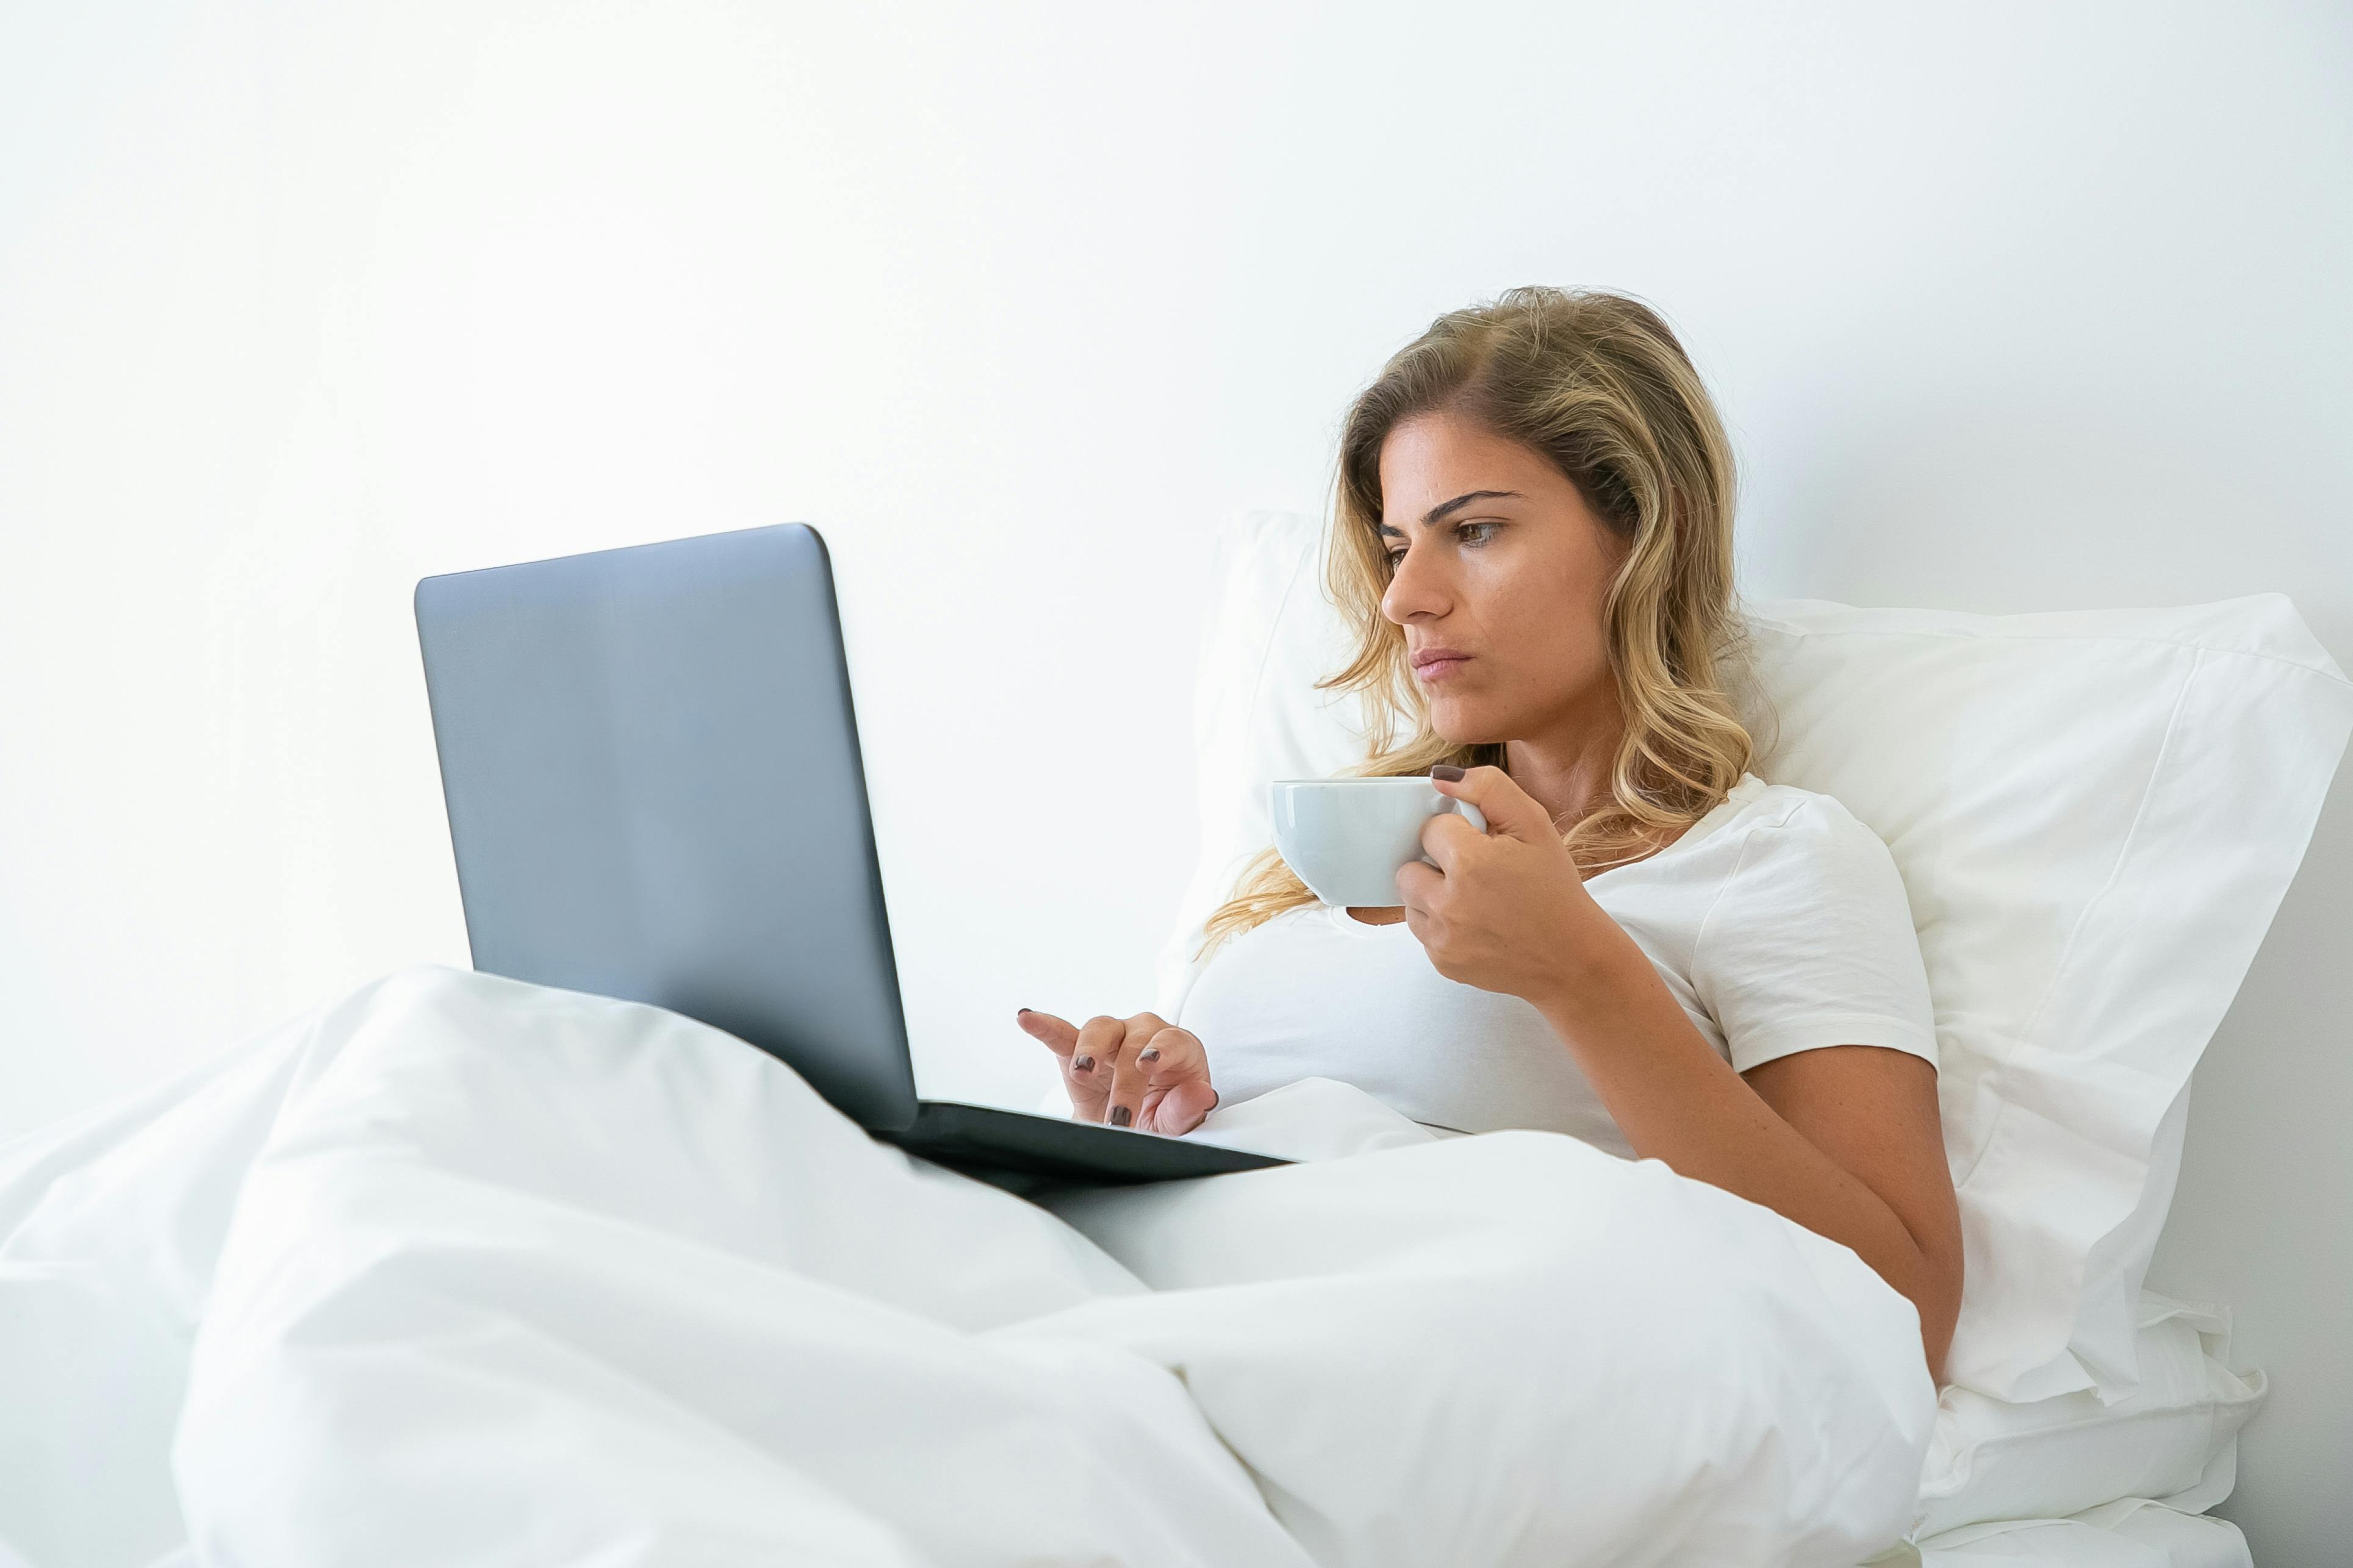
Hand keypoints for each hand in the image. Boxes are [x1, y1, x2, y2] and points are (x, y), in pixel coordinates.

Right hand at [1015, 1008, 1218, 1134]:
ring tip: (1081, 1072)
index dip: (1160, 1051)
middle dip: (1125, 1080)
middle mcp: (1145, 1034)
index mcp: (1178, 1049)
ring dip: (1089, 1049)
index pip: (1172, 1042)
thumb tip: (1203, 1093)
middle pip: (1133, 1041)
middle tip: (1118, 1118)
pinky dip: (1044, 1026)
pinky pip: (1062, 1034)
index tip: (1146, 1067)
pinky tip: (1026, 1019)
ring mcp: (1111, 1039)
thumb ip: (1188, 1109)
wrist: (1131, 1130)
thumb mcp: (1177, 1123)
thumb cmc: (1162, 1120)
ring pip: (1099, 1028)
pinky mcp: (1077, 1050)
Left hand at [1395, 765, 1622, 1009]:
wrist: (1571, 959)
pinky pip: (1422, 930)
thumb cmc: (1555, 888)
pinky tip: (1476, 924)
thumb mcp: (1535, 824)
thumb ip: (1488, 788)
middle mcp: (1447, 904)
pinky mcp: (1441, 962)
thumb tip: (1441, 778)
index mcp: (1469, 864)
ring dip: (1433, 894)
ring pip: (1410, 900)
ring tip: (1475, 899)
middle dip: (1436, 865)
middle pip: (1408, 866)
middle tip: (1475, 874)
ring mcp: (1441, 938)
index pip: (1432, 829)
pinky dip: (1441, 924)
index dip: (1459, 834)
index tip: (1484, 847)